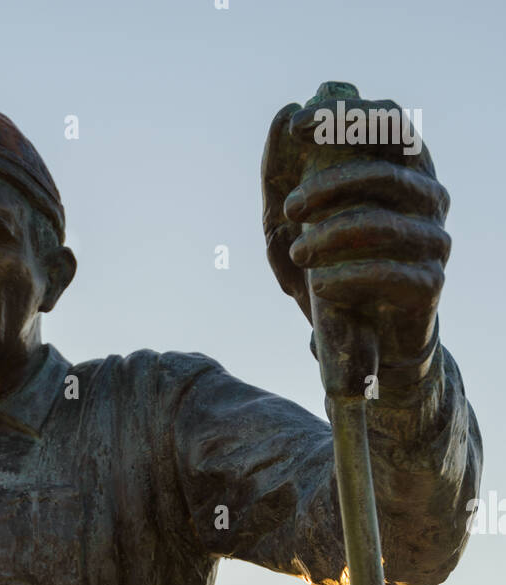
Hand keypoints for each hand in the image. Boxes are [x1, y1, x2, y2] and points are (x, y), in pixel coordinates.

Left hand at [262, 86, 450, 384]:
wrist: (370, 337)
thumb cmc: (334, 262)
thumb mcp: (300, 220)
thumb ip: (287, 170)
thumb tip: (283, 113)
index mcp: (404, 167)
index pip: (388, 121)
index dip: (346, 114)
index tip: (297, 126)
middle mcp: (428, 196)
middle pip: (383, 171)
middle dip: (329, 185)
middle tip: (288, 208)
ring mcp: (434, 239)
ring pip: (381, 223)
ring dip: (329, 236)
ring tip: (298, 255)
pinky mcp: (430, 283)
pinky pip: (387, 273)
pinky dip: (346, 277)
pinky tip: (319, 286)